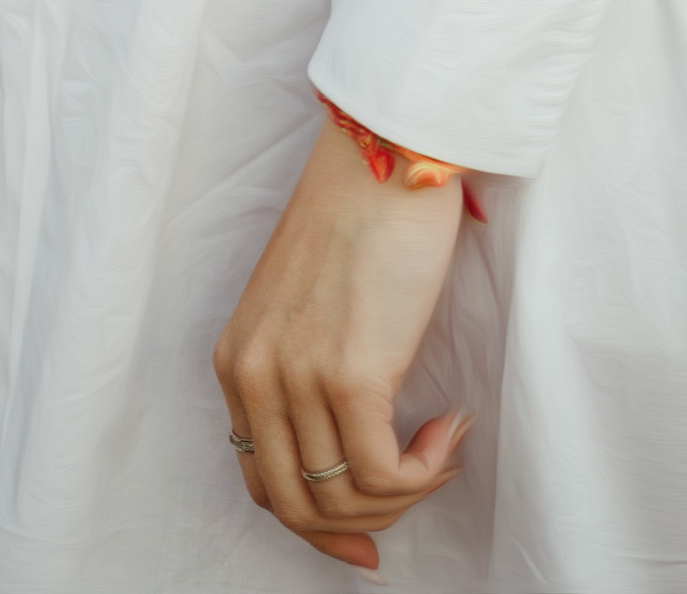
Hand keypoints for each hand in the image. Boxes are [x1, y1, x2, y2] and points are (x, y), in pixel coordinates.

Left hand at [215, 121, 471, 571]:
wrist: (390, 147)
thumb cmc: (364, 209)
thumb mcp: (308, 299)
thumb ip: (309, 366)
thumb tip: (351, 444)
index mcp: (238, 359)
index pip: (262, 481)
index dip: (316, 524)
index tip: (364, 539)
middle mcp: (255, 376)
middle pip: (296, 506)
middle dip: (358, 529)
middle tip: (409, 507)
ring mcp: (299, 378)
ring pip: (343, 499)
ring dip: (402, 497)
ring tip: (437, 451)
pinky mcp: (351, 374)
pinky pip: (383, 473)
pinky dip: (424, 473)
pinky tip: (448, 432)